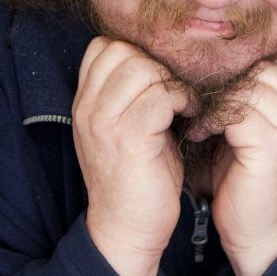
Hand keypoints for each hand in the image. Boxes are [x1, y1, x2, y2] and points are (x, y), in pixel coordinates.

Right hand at [72, 38, 188, 275]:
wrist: (127, 229)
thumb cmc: (138, 178)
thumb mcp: (128, 129)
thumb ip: (134, 94)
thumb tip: (168, 59)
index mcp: (85, 102)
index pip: (103, 46)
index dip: (138, 52)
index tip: (163, 76)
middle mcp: (87, 107)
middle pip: (121, 49)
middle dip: (158, 62)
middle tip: (179, 88)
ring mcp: (103, 121)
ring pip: (141, 68)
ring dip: (172, 80)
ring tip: (186, 103)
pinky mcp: (128, 137)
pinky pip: (160, 95)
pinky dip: (182, 100)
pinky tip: (191, 117)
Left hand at [207, 59, 276, 275]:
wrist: (263, 236)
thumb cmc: (249, 182)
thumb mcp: (250, 130)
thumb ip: (243, 96)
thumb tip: (205, 57)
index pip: (269, 60)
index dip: (233, 70)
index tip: (204, 88)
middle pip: (259, 67)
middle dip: (221, 82)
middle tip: (193, 101)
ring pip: (246, 87)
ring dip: (213, 101)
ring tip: (196, 121)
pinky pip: (235, 113)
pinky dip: (210, 120)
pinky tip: (199, 135)